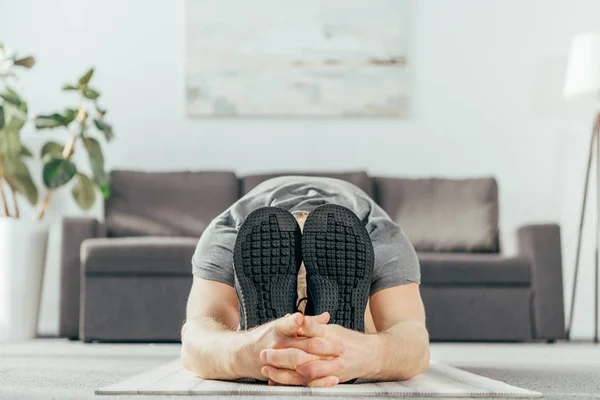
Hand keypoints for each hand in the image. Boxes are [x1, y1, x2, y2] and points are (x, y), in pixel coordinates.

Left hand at [263, 314, 379, 384]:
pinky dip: (292, 384)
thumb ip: (313, 326)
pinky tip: (278, 383)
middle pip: (303, 358)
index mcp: (330, 339)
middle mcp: (331, 356)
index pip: (307, 338)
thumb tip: (297, 318)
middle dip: (282, 358)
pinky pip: (309, 385)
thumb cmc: (349, 341)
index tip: (273, 337)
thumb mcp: (332, 329)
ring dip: (284, 374)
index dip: (289, 338)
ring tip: (268, 370)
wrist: (371, 356)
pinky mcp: (328, 381)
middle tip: (264, 354)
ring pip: (305, 375)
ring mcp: (331, 370)